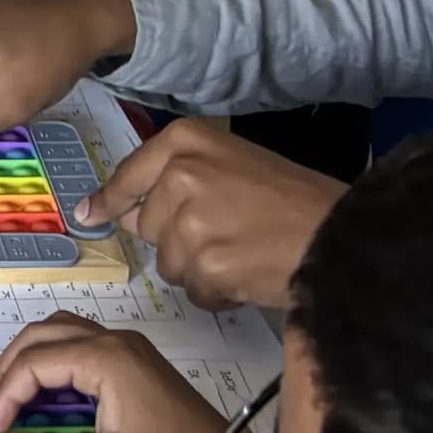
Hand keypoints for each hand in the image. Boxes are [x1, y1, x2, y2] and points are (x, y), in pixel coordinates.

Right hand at [0, 315, 284, 432]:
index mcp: (108, 360)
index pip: (34, 364)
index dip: (3, 398)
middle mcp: (117, 342)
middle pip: (43, 334)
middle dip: (9, 370)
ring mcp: (132, 350)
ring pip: (63, 334)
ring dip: (31, 360)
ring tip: (13, 400)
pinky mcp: (140, 365)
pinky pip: (84, 347)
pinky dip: (55, 363)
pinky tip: (49, 398)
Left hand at [81, 117, 344, 309]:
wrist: (341, 236)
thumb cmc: (296, 201)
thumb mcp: (234, 165)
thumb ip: (180, 179)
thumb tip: (119, 213)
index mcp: (185, 141)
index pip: (129, 175)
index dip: (110, 200)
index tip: (90, 214)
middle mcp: (180, 173)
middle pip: (148, 226)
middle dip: (180, 240)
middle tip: (230, 235)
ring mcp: (189, 219)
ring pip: (169, 262)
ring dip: (201, 269)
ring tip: (244, 253)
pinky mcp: (203, 262)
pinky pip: (194, 290)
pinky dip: (218, 292)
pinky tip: (249, 275)